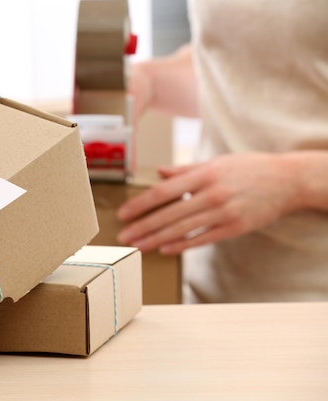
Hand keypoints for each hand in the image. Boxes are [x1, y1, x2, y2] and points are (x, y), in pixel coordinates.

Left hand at [117, 153, 302, 253]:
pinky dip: (183, 244)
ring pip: (183, 229)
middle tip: (123, 236)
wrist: (288, 180)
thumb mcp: (216, 162)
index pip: (164, 191)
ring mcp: (224, 212)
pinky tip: (165, 249)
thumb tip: (159, 172)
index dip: (141, 204)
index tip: (123, 214)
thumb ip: (185, 170)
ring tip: (138, 245)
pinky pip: (203, 238)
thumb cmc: (248, 168)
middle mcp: (212, 193)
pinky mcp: (235, 227)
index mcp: (204, 174)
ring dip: (156, 238)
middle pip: (169, 214)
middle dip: (143, 226)